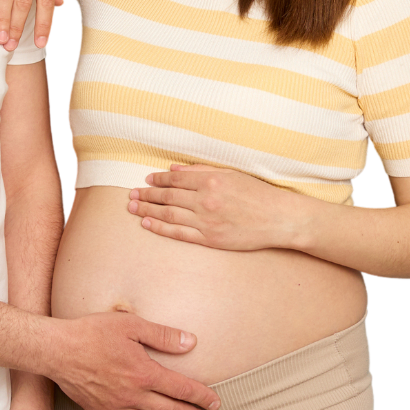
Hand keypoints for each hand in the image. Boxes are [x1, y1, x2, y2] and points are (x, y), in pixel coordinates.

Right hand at [49, 312, 220, 409]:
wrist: (57, 351)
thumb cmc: (92, 333)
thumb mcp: (131, 325)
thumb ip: (163, 335)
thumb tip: (191, 342)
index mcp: (144, 373)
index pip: (182, 389)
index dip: (202, 397)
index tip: (216, 402)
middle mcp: (133, 395)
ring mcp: (117, 407)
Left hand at [129, 164, 315, 250]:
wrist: (279, 219)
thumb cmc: (258, 194)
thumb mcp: (231, 174)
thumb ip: (201, 171)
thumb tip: (174, 170)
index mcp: (212, 181)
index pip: (176, 179)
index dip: (158, 180)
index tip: (147, 180)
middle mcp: (206, 200)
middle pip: (168, 197)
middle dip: (146, 195)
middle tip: (131, 194)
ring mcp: (207, 221)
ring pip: (169, 214)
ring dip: (147, 210)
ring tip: (132, 207)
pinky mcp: (210, 239)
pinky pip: (179, 233)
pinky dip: (160, 228)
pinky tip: (147, 224)